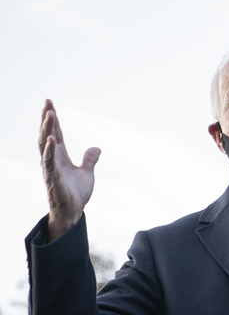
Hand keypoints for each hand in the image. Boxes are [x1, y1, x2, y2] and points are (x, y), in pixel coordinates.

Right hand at [38, 99, 100, 239]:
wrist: (73, 212)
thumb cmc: (76, 193)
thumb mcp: (87, 173)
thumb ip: (90, 160)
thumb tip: (96, 148)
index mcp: (60, 157)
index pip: (56, 134)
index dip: (54, 120)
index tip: (50, 104)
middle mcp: (53, 159)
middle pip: (48, 135)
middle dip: (47, 119)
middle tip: (47, 102)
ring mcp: (51, 168)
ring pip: (45, 145)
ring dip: (47, 129)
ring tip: (50, 114)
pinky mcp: (52, 178)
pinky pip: (49, 162)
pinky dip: (49, 150)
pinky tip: (51, 139)